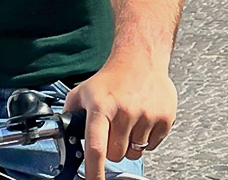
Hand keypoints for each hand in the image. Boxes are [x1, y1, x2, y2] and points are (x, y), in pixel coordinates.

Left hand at [63, 60, 177, 179]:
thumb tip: (63, 132)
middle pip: (116, 155)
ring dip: (129, 144)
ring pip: (135, 152)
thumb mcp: (83, 91)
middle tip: (113, 129)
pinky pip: (152, 146)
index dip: (94, 171)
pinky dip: (146, 138)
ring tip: (128, 121)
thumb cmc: (112, 77)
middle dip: (113, 149)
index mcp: (101, 107)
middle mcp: (125, 112)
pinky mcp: (164, 119)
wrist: (141, 59)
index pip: (97, 147)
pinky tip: (141, 120)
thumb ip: (70, 113)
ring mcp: (146, 116)